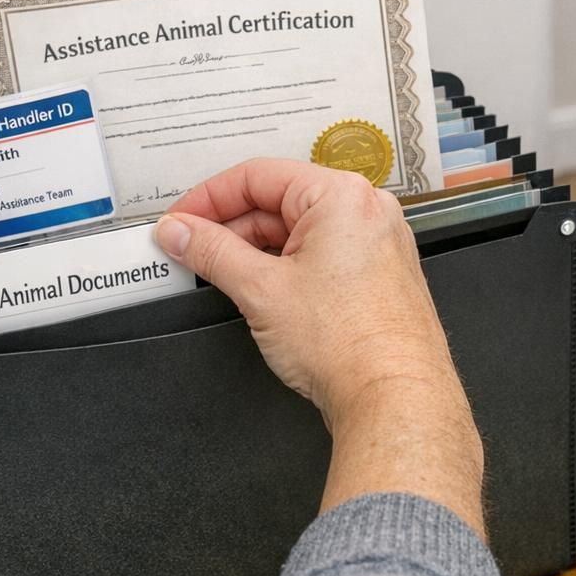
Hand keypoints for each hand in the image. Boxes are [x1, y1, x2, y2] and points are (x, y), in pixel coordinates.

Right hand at [155, 159, 484, 535]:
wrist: (394, 399)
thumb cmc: (351, 345)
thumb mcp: (260, 289)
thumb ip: (211, 252)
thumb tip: (181, 232)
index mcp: (342, 196)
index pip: (257, 176)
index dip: (207, 199)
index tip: (180, 221)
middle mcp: (367, 212)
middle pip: (278, 201)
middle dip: (228, 228)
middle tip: (190, 249)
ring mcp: (376, 244)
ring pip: (298, 231)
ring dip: (254, 250)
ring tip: (220, 275)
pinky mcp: (377, 276)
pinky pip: (321, 255)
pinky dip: (285, 267)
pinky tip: (260, 291)